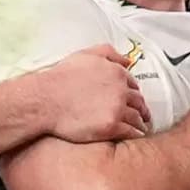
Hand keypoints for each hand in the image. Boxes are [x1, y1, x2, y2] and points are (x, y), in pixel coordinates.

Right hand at [27, 44, 148, 144]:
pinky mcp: (112, 126)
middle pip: (139, 101)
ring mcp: (117, 109)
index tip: (134, 99)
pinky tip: (135, 135)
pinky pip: (131, 131)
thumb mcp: (85, 55)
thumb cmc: (61, 77)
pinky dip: (135, 133)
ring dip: (140, 122)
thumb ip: (109, 53)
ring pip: (137, 117)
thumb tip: (128, 61)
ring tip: (140, 128)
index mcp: (116, 72)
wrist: (46, 100)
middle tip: (143, 115)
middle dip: (142, 108)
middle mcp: (120, 90)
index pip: (133, 84)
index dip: (134, 92)